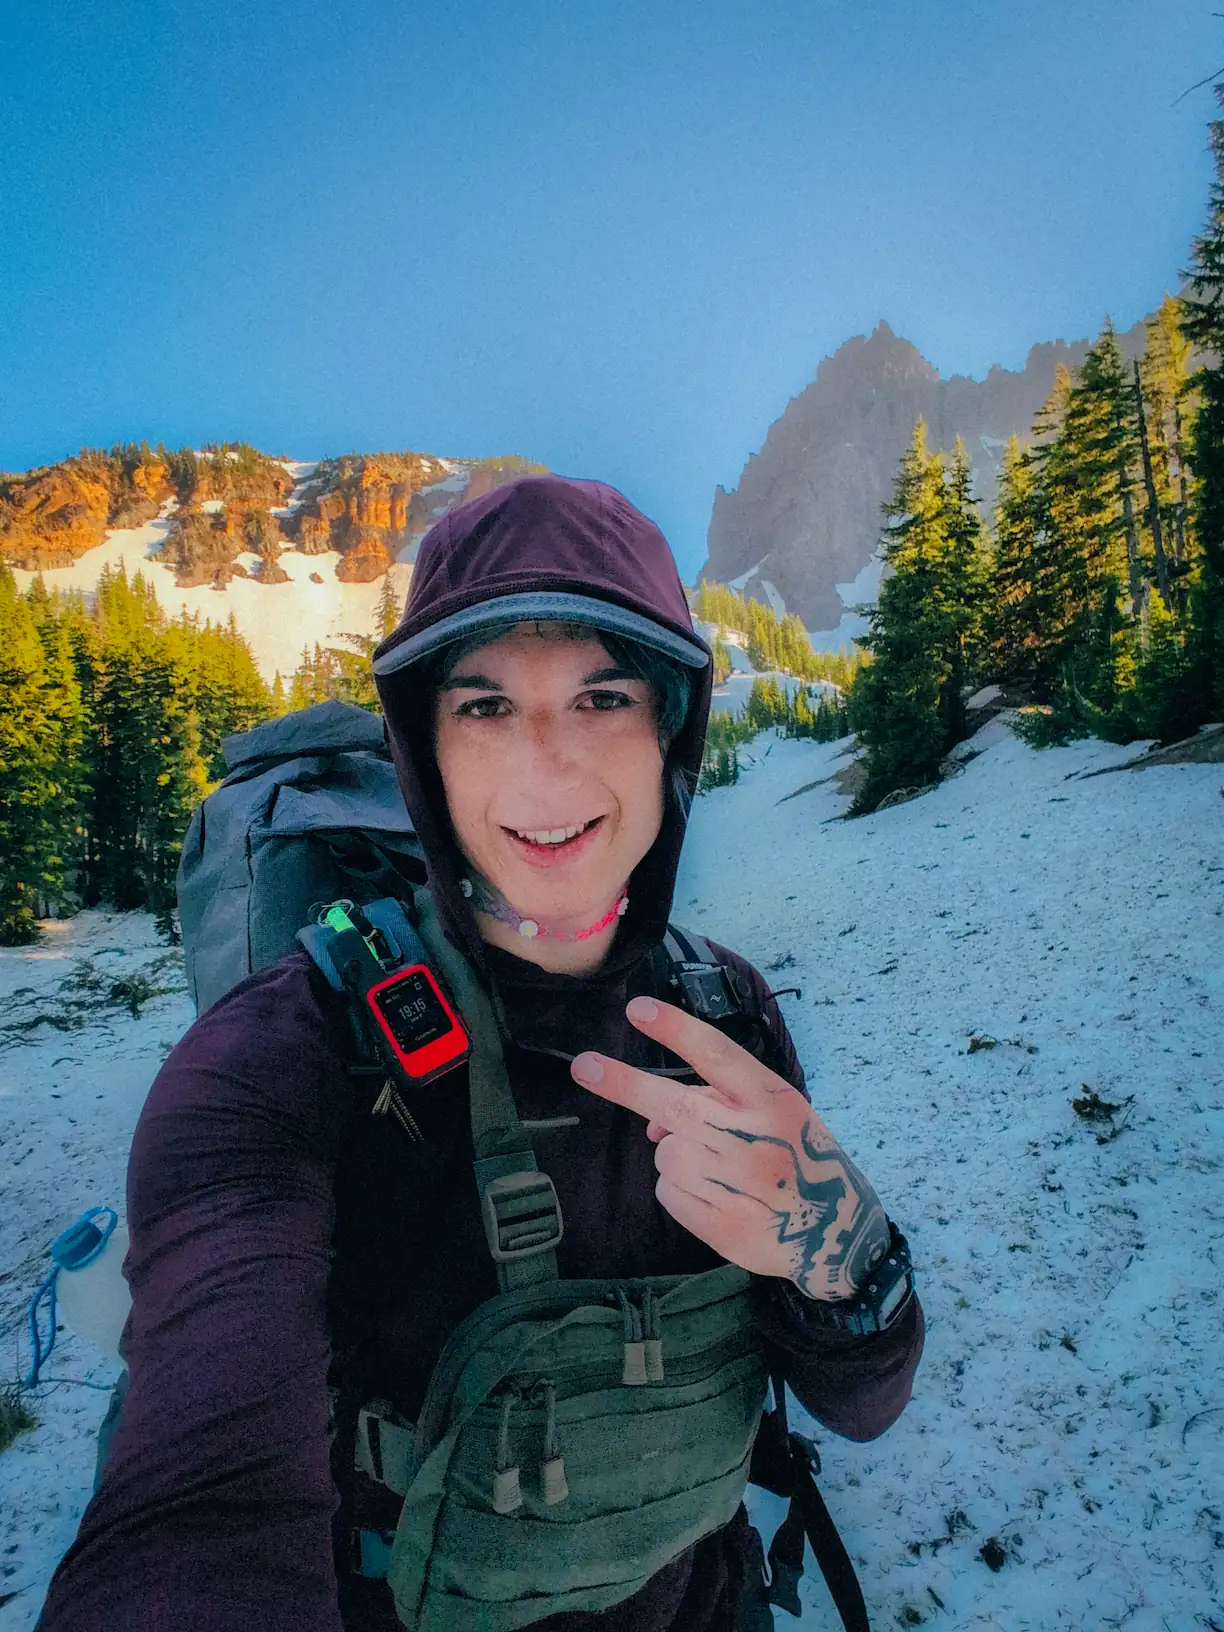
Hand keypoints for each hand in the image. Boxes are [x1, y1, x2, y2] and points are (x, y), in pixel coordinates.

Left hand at [570, 995, 889, 1301]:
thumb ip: (721, 1102)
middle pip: (674, 1104)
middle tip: (583, 1067)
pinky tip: (716, 1197)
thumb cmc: (798, 1156)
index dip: (675, 1030)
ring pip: (666, 1153)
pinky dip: (679, 1192)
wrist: (837, 1231)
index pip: (717, 1054)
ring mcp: (739, 1184)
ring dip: (676, 1156)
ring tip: (718, 1170)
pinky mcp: (723, 1225)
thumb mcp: (777, 1113)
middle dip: (624, 1084)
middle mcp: (755, 1137)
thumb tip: (653, 1121)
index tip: (637, 1010)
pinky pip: (669, 1193)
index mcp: (772, 1098)